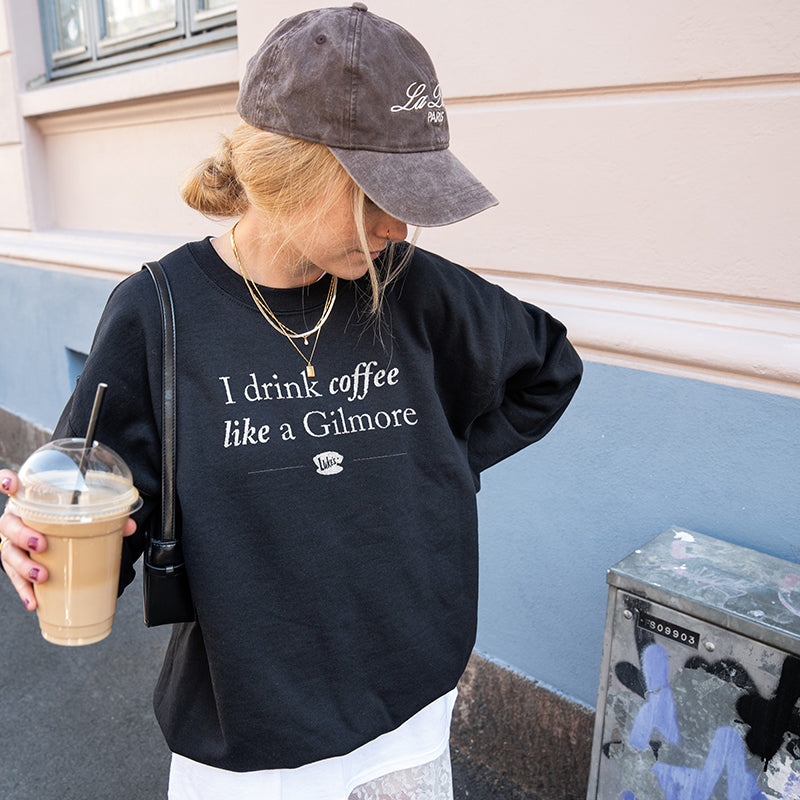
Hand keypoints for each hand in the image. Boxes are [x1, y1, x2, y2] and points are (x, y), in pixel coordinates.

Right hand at [0, 469, 136, 609]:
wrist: (50, 536)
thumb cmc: (63, 520)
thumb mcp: (80, 514)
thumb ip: (104, 517)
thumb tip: (129, 525)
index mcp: (29, 500)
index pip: (10, 485)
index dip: (6, 481)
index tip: (10, 484)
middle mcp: (15, 520)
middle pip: (8, 525)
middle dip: (22, 535)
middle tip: (41, 544)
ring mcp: (11, 543)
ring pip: (8, 553)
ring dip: (23, 566)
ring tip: (42, 576)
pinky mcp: (14, 565)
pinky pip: (14, 578)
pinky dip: (24, 590)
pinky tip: (34, 601)